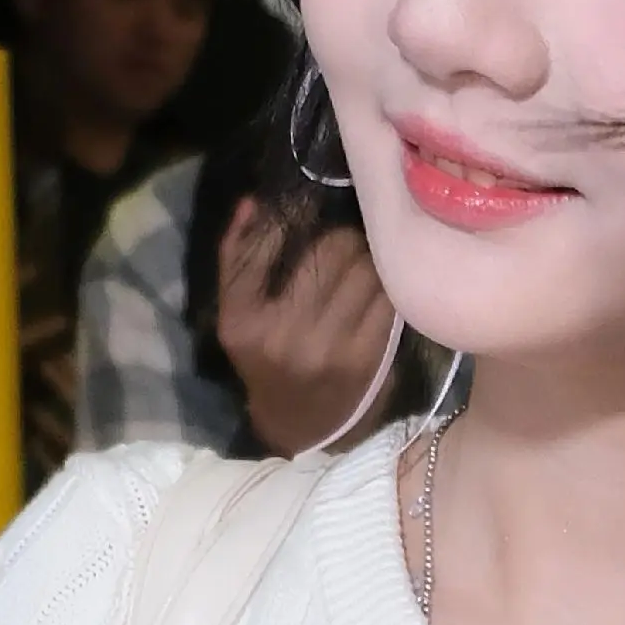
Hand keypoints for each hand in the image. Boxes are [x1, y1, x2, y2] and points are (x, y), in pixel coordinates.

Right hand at [216, 201, 396, 454]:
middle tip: (347, 237)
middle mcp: (284, 333)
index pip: (268, 245)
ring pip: (368, 269)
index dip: (294, 217)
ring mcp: (329, 347)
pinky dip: (386, 286)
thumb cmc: (264, 356)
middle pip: (334, 250)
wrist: (297, 424)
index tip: (308, 207)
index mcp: (243, 318)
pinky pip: (387, 298)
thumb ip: (237, 256)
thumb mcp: (236, 313)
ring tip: (365, 261)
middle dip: (344, 236)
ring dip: (370, 258)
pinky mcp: (366, 357)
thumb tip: (253, 201)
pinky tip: (379, 288)